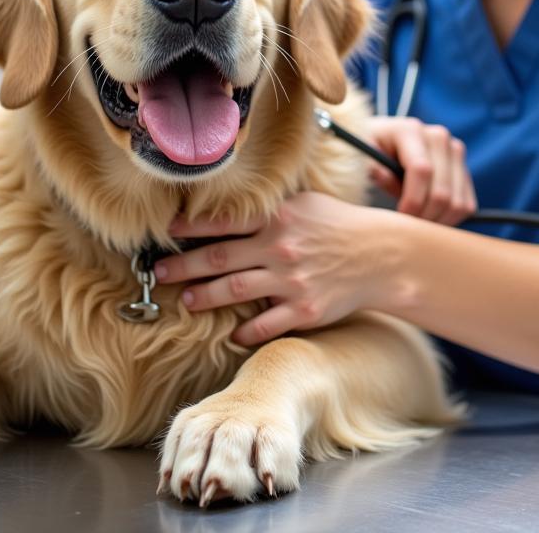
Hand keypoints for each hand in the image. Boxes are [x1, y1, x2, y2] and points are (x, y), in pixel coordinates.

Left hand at [154, 192, 392, 346]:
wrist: (380, 255)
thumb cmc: (338, 225)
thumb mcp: (304, 204)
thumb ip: (268, 209)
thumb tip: (230, 208)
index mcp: (276, 217)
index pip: (222, 222)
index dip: (189, 228)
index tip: (165, 234)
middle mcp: (279, 248)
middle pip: (218, 258)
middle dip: (183, 267)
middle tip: (158, 275)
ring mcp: (291, 281)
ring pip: (235, 291)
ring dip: (205, 297)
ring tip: (187, 301)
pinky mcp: (304, 310)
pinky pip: (265, 325)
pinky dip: (245, 332)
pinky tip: (232, 334)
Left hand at [366, 116, 475, 223]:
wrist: (385, 141)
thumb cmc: (370, 151)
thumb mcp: (361, 156)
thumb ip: (370, 167)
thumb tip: (384, 176)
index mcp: (410, 130)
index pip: (422, 170)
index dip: (412, 200)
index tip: (399, 218)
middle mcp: (438, 136)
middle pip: (442, 191)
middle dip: (424, 216)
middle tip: (407, 229)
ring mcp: (455, 151)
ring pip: (457, 202)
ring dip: (438, 221)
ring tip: (417, 225)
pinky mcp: (463, 168)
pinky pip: (466, 204)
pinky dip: (451, 219)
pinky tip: (430, 218)